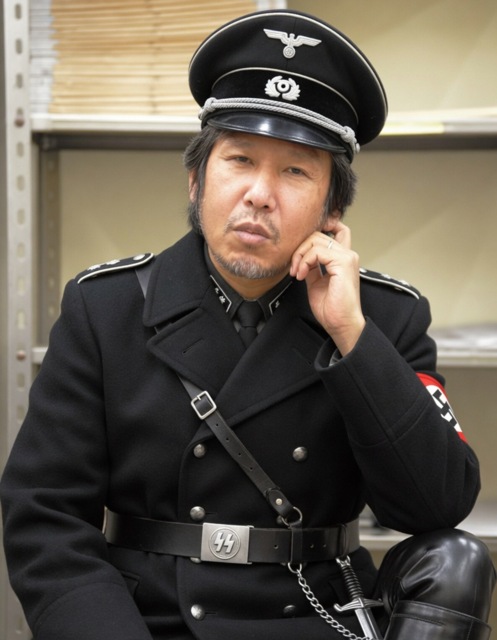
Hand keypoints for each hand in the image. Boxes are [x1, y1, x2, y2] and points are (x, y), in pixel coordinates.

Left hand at [289, 221, 364, 354]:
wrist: (341, 324)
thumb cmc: (332, 309)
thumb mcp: (316, 282)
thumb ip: (312, 267)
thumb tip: (302, 260)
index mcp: (343, 259)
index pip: (338, 230)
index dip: (322, 227)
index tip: (302, 242)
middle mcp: (348, 255)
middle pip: (319, 234)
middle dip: (300, 247)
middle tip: (294, 267)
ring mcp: (347, 257)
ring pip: (316, 240)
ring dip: (300, 255)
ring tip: (297, 273)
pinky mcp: (343, 263)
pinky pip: (317, 251)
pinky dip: (304, 261)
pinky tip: (302, 275)